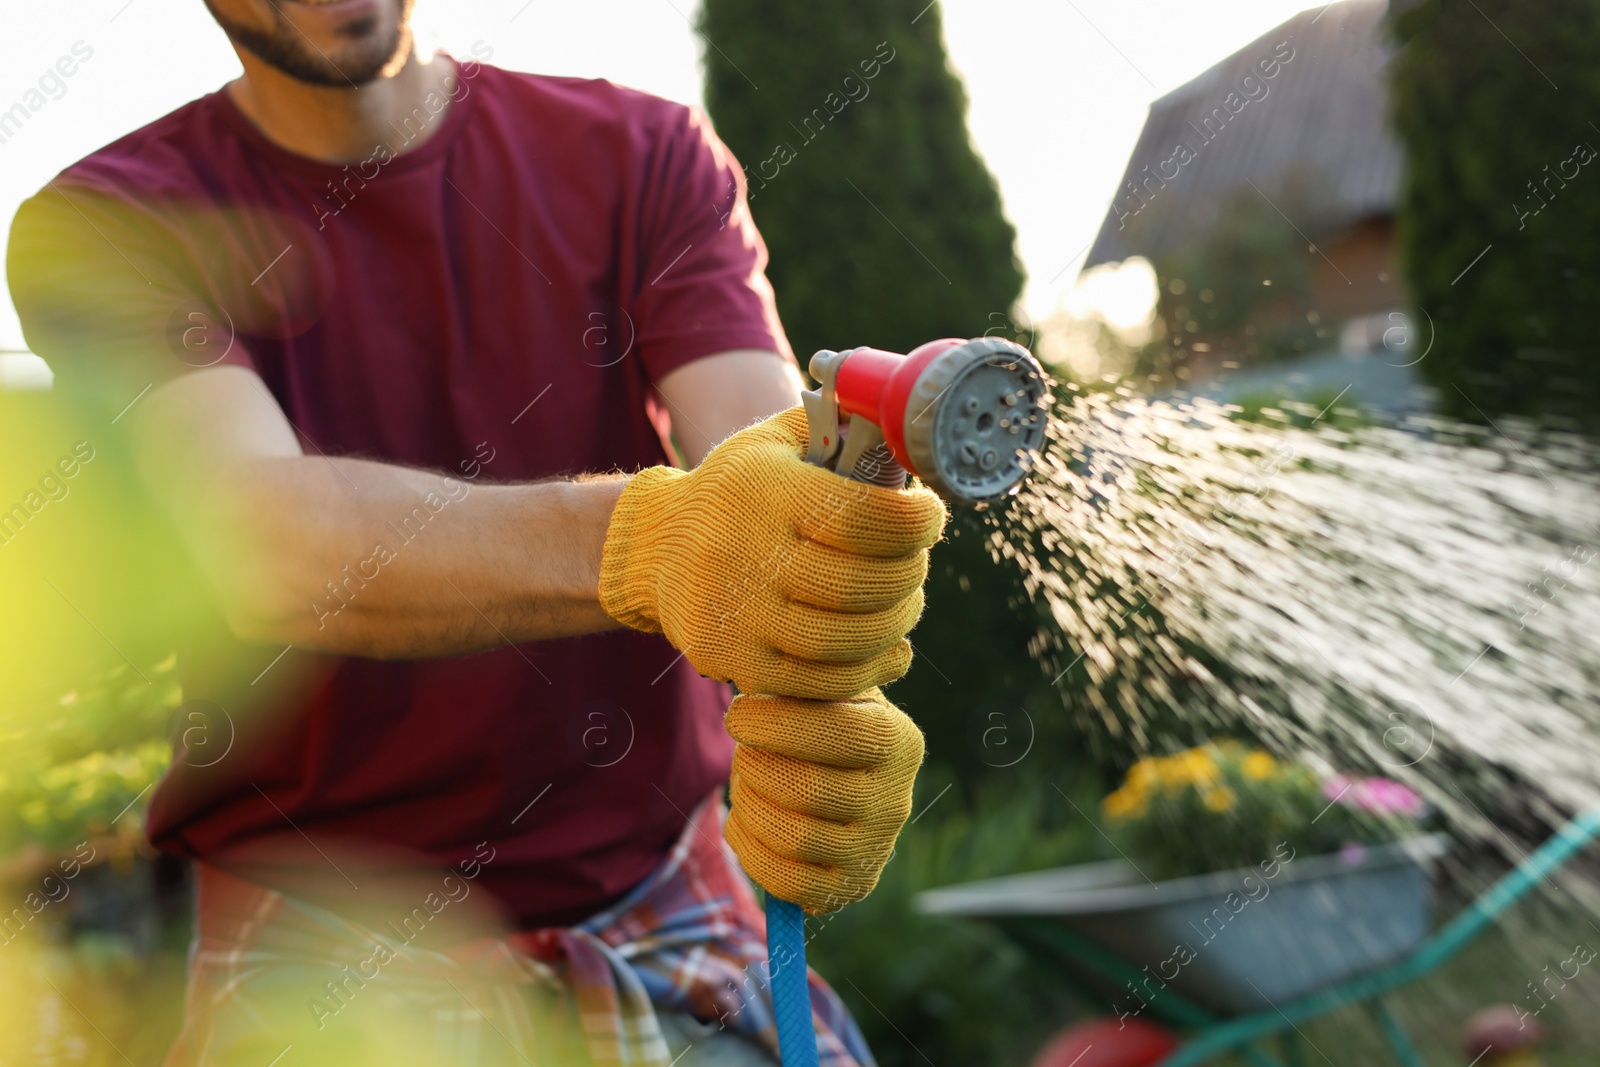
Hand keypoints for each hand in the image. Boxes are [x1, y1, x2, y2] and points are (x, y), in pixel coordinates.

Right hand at [598, 407, 946, 699]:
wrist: (657, 549)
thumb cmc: (739, 490)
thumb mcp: (775, 440)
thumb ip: (840, 424)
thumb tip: (908, 423)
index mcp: (764, 489)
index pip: (865, 515)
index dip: (917, 520)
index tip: (929, 514)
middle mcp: (744, 551)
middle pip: (864, 584)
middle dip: (909, 573)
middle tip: (914, 561)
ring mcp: (736, 613)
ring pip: (848, 639)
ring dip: (894, 623)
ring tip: (900, 602)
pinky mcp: (733, 660)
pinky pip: (821, 681)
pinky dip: (865, 669)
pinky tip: (883, 647)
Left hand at [722, 689, 923, 913]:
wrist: (837, 776)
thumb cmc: (816, 721)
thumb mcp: (821, 690)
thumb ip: (801, 681)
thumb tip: (760, 678)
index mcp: (897, 739)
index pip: (838, 731)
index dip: (776, 724)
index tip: (737, 714)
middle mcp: (895, 799)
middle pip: (808, 789)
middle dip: (756, 768)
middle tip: (743, 752)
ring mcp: (875, 850)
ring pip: (794, 838)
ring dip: (750, 807)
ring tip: (746, 784)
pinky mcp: (850, 887)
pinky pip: (788, 885)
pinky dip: (751, 851)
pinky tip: (744, 821)